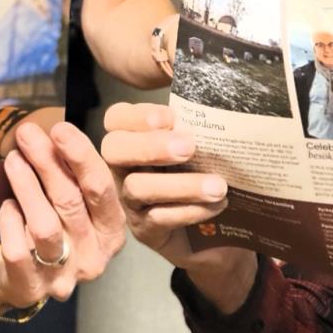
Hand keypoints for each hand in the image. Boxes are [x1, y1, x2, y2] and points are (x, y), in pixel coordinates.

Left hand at [0, 120, 125, 312]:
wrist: (22, 277)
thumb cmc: (55, 227)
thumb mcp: (74, 203)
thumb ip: (72, 174)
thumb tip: (55, 132)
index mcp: (111, 232)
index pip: (101, 189)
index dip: (80, 157)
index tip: (59, 128)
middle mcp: (93, 257)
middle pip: (71, 203)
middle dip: (47, 162)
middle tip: (27, 133)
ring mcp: (62, 276)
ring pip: (44, 226)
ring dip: (27, 186)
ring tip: (13, 158)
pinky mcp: (31, 287)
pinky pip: (18, 249)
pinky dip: (10, 220)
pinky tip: (7, 204)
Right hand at [100, 102, 256, 311]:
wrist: (212, 230)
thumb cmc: (202, 173)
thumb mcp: (198, 144)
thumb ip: (196, 122)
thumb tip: (217, 101)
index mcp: (132, 137)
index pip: (116, 118)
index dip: (138, 116)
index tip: (171, 118)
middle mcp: (122, 167)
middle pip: (114, 149)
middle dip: (150, 146)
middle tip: (189, 147)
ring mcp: (129, 200)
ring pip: (137, 187)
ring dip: (181, 186)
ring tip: (219, 186)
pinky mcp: (144, 230)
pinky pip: (159, 219)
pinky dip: (190, 211)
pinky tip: (218, 206)